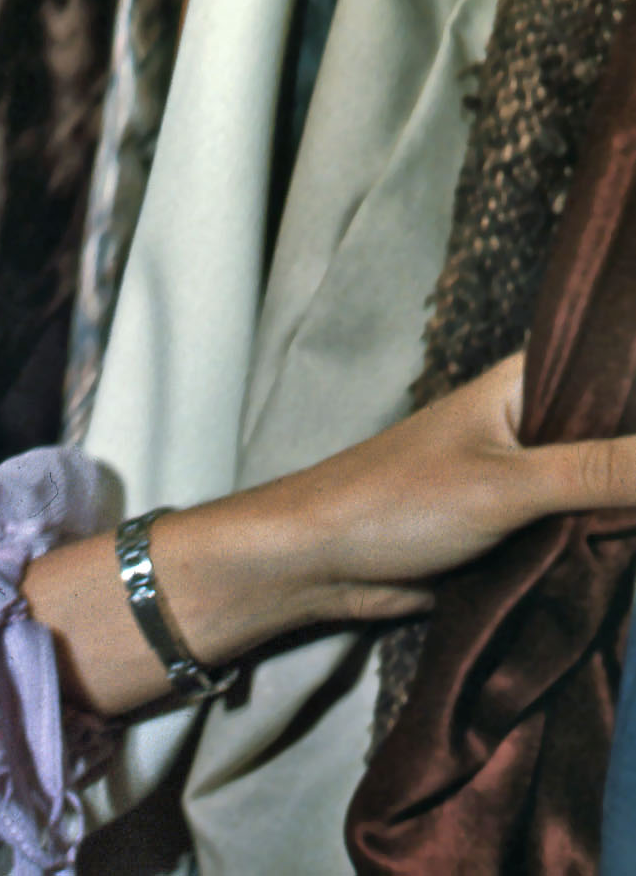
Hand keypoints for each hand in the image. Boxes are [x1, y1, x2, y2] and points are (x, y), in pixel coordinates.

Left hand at [21, 356, 635, 715]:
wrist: (324, 563)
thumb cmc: (396, 503)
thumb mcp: (510, 485)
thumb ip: (604, 472)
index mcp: (527, 383)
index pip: (618, 368)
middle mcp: (535, 423)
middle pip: (621, 437)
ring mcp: (532, 478)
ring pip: (612, 489)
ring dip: (632, 510)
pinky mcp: (527, 530)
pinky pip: (590, 531)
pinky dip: (615, 544)